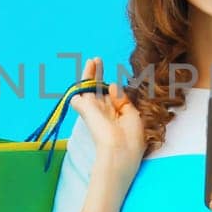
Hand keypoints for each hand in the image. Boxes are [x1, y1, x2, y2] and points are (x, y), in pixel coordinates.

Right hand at [68, 56, 144, 185]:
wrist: (118, 151)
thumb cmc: (131, 138)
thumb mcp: (133, 115)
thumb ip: (123, 100)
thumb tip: (112, 85)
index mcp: (116, 117)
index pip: (111, 99)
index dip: (114, 90)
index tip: (115, 84)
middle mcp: (104, 113)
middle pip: (98, 90)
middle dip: (98, 75)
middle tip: (98, 60)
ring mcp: (93, 111)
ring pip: (88, 89)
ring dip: (90, 73)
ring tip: (92, 59)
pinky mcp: (85, 109)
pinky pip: (78, 96)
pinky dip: (81, 84)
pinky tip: (88, 67)